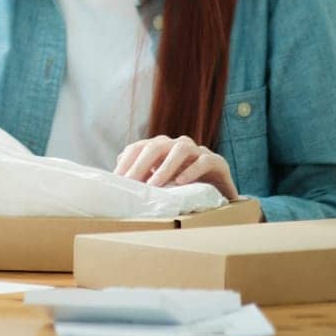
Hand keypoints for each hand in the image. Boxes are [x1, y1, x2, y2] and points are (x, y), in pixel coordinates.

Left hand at [114, 135, 238, 200]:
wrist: (220, 191)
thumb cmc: (184, 186)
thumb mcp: (161, 182)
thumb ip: (142, 177)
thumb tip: (116, 180)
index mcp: (162, 147)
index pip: (139, 147)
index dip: (127, 160)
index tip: (116, 177)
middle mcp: (177, 145)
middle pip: (156, 146)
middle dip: (141, 163)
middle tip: (131, 182)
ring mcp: (197, 151)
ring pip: (180, 149)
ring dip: (165, 166)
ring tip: (155, 184)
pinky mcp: (216, 161)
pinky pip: (203, 161)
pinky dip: (191, 170)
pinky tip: (181, 182)